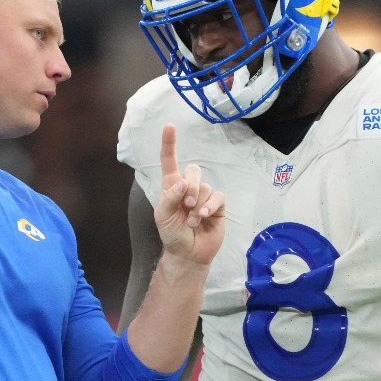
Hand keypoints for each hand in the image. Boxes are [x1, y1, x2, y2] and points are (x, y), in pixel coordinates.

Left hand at [153, 124, 224, 266]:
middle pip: (194, 170)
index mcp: (171, 186)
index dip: (169, 144)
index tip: (169, 126)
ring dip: (197, 204)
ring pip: (205, 186)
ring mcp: (204, 196)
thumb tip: (182, 182)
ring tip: (192, 220)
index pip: (169, 161)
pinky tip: (204, 216)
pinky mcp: (218, 205)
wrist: (188, 254)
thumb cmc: (172, 234)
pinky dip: (209, 206)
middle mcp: (189, 187)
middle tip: (186, 205)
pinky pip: (217, 196)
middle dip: (190, 186)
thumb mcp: (163, 217)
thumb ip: (170, 198)